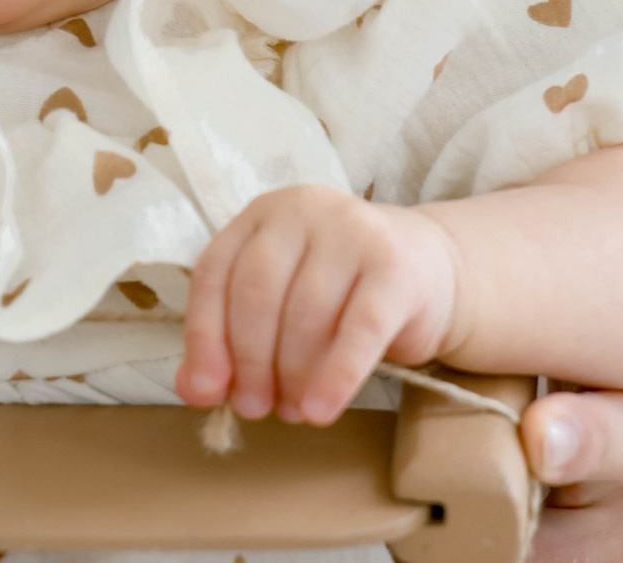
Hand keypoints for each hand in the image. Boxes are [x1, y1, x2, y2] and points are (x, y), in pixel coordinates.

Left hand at [177, 183, 459, 425]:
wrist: (428, 269)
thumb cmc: (340, 293)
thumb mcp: (279, 308)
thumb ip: (230, 345)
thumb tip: (193, 391)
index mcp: (262, 215)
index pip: (215, 273)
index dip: (205, 337)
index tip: (207, 391)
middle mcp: (303, 210)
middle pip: (257, 292)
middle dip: (250, 360)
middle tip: (255, 408)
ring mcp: (352, 231)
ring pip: (306, 313)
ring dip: (292, 374)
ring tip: (292, 411)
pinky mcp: (396, 266)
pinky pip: (360, 328)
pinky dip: (336, 375)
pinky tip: (321, 410)